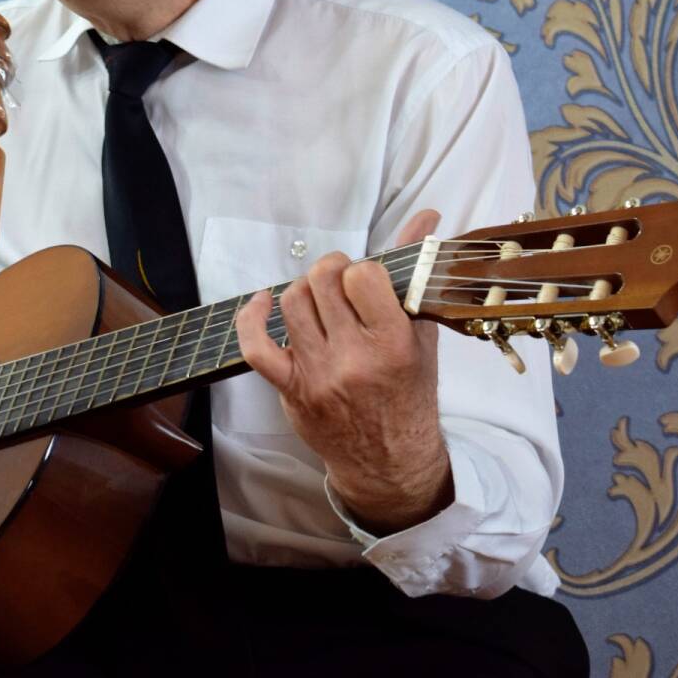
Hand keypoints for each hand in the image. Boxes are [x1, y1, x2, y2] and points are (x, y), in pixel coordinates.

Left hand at [235, 209, 452, 535]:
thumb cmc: (410, 393)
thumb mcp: (422, 334)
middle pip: (323, 281)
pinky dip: (251, 317)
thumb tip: (426, 216)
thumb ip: (417, 272)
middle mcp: (354, 358)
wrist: (391, 462)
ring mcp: (318, 374)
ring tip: (319, 299)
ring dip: (304, 290)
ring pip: (292, 302)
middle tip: (342, 284)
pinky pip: (255, 346)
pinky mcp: (291, 388)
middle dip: (332, 272)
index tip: (367, 282)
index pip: (362, 275)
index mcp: (394, 343)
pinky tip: (262, 302)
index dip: (362, 270)